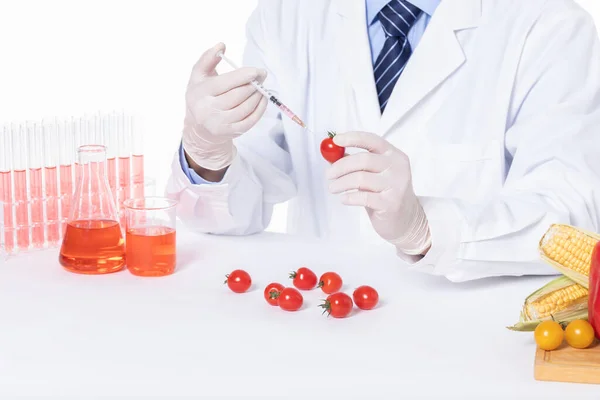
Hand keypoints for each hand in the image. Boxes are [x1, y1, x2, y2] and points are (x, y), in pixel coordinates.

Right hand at [182, 43, 268, 170]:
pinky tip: (262, 99)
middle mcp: (208, 111)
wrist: (199, 127)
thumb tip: (221, 45)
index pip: (225, 83)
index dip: (243, 76)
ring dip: (258, 96)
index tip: (257, 71)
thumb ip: (207, 59)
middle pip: (238, 95)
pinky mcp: (230, 133)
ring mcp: (220, 124)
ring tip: (261, 87)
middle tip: (262, 76)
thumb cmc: (201, 96)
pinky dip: (260, 109)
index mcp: (200, 93)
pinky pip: (250, 120)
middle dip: (253, 84)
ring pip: (246, 108)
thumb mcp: (198, 76)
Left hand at [326, 132, 430, 254]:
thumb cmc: (386, 193)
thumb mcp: (374, 174)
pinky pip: (363, 197)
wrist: (406, 219)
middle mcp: (397, 167)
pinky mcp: (390, 203)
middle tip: (329, 174)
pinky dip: (349, 197)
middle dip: (341, 166)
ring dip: (341, 183)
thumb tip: (333, 154)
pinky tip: (344, 199)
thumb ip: (357, 162)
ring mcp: (396, 185)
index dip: (352, 138)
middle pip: (363, 159)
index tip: (336, 140)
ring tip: (333, 188)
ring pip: (360, 179)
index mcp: (393, 155)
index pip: (372, 140)